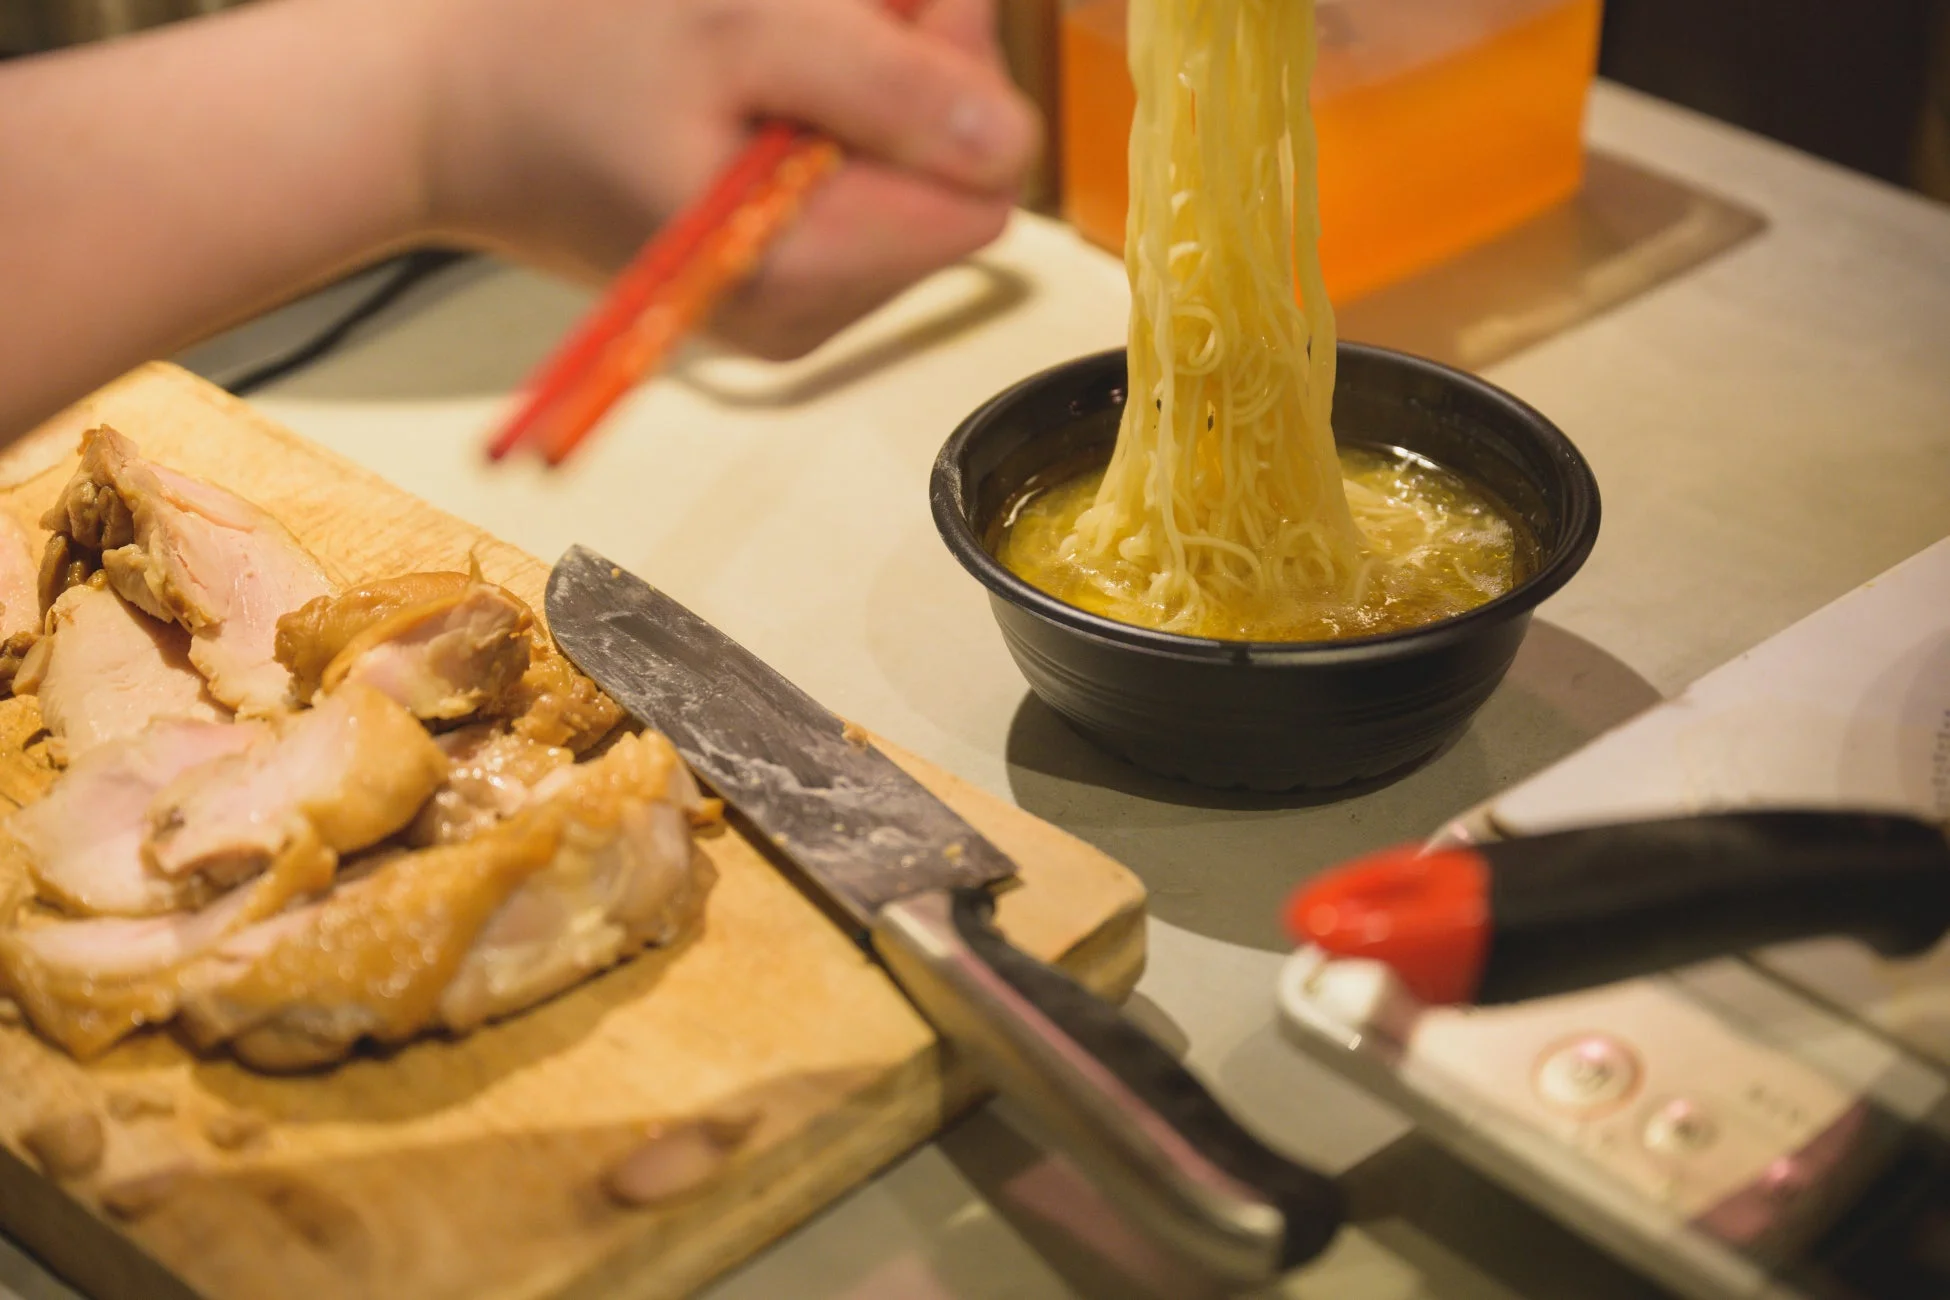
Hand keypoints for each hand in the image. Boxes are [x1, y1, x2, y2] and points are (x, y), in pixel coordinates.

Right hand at [420, 0, 1041, 358]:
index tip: (880, 8)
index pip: (987, 182)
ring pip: (904, 181)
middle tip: (813, 14)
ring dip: (861, 92)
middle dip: (909, 79)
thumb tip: (1010, 137)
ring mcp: (786, 301)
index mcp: (805, 270)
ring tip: (757, 49)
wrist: (429, 104)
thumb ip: (887, 83)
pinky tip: (746, 86)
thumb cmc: (547, 51)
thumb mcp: (732, 27)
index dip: (957, 76)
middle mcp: (808, 311)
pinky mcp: (763, 273)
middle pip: (954, 186)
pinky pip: (847, 189)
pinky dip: (820, 120)